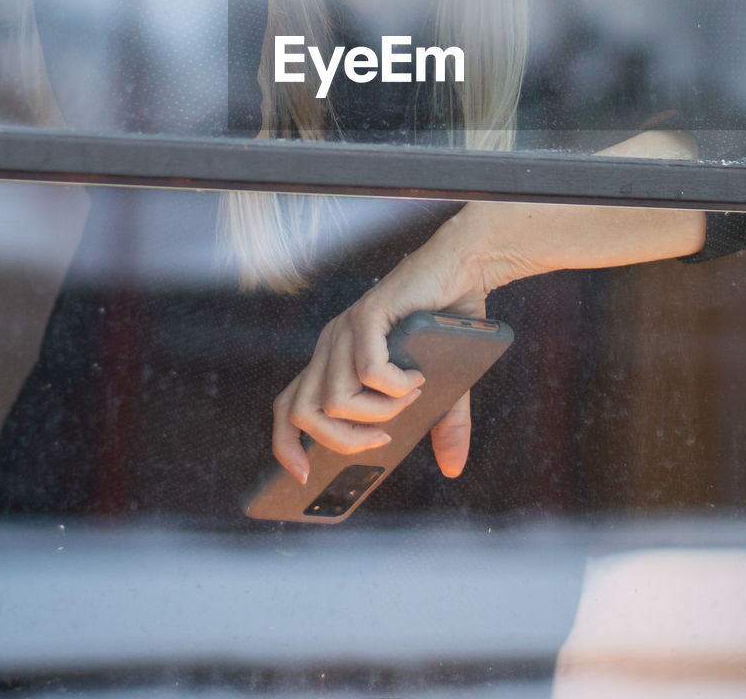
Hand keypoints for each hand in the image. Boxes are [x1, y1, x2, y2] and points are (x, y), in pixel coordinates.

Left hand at [270, 218, 497, 483]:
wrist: (460, 269)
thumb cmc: (445, 325)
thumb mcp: (444, 388)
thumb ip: (443, 425)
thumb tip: (453, 468)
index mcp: (333, 361)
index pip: (287, 407)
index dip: (285, 445)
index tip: (303, 476)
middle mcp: (330, 346)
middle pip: (304, 413)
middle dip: (342, 442)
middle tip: (383, 438)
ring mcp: (345, 330)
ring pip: (337, 399)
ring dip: (378, 412)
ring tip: (410, 397)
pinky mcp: (368, 314)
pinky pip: (368, 372)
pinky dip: (395, 386)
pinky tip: (417, 377)